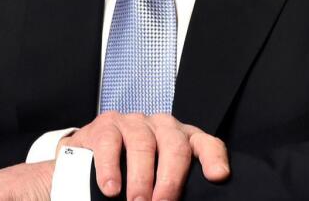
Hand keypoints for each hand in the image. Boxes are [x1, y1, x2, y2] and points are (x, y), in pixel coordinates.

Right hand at [59, 111, 228, 200]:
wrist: (91, 154)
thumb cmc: (135, 171)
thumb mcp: (161, 177)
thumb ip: (174, 186)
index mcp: (183, 139)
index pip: (206, 144)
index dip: (213, 158)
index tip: (217, 176)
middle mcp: (162, 125)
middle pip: (174, 146)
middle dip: (170, 179)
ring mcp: (134, 122)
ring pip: (143, 144)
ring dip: (141, 178)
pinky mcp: (106, 124)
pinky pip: (110, 142)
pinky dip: (110, 168)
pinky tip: (111, 188)